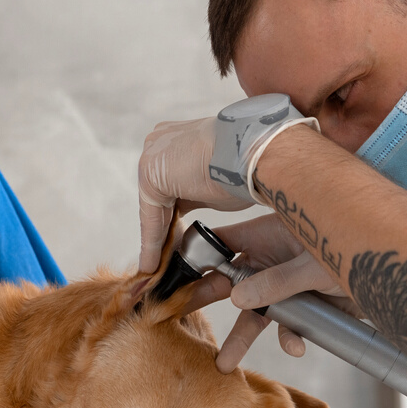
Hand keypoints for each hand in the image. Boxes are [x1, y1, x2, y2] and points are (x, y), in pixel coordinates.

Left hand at [138, 117, 253, 272]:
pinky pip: (152, 218)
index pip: (168, 186)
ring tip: (157, 268)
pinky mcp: (150, 176)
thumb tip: (190, 207)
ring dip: (157, 241)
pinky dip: (153, 244)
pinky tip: (153, 265)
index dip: (171, 216)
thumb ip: (196, 192)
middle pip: (157, 198)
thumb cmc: (247, 166)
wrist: (256, 154)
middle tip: (164, 259)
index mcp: (175, 138)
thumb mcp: (214, 181)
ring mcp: (152, 156)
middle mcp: (159, 142)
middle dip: (162, 229)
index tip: (174, 240)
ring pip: (153, 210)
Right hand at [183, 214, 358, 372]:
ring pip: (256, 312)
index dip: (197, 259)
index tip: (175, 278)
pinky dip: (290, 339)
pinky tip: (296, 346)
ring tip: (224, 364)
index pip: (221, 244)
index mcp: (268, 235)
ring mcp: (286, 284)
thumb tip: (237, 298)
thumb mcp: (312, 265)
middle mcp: (272, 259)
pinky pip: (288, 326)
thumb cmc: (357, 248)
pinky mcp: (304, 307)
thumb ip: (275, 283)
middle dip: (206, 300)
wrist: (395, 274)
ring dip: (242, 337)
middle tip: (176, 317)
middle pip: (230, 281)